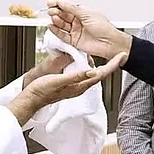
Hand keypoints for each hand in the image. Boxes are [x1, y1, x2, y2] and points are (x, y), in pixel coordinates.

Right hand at [7, 53, 126, 124]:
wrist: (32, 98)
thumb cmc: (43, 90)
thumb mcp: (59, 80)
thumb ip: (76, 76)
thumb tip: (92, 72)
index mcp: (80, 85)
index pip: (101, 74)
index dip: (112, 65)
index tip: (121, 57)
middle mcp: (80, 86)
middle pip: (100, 74)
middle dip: (111, 65)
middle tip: (119, 55)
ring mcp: (76, 85)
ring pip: (94, 74)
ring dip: (102, 66)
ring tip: (109, 57)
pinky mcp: (71, 83)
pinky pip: (85, 74)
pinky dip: (90, 66)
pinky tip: (89, 62)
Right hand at [46, 0, 132, 60]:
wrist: (110, 43)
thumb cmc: (104, 28)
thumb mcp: (87, 14)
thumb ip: (73, 8)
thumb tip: (62, 2)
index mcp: (83, 13)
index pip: (68, 7)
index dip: (59, 4)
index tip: (50, 3)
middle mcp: (79, 22)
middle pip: (63, 16)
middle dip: (56, 12)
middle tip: (51, 11)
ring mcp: (76, 31)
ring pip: (62, 25)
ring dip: (56, 21)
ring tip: (53, 18)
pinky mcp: (74, 41)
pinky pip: (62, 35)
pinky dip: (56, 31)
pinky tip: (51, 27)